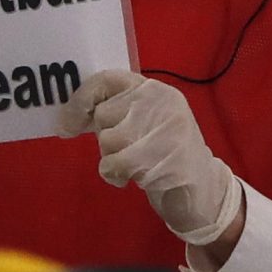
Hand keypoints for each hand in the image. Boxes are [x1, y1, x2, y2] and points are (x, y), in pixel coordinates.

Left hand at [58, 70, 242, 247]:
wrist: (205, 191)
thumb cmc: (165, 155)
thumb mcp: (143, 124)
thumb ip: (115, 113)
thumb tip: (68, 116)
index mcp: (154, 90)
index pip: (107, 79)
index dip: (81, 99)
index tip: (67, 124)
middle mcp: (162, 103)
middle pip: (104, 115)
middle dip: (105, 139)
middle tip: (126, 151)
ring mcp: (167, 129)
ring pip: (108, 139)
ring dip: (112, 159)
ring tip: (133, 166)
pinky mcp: (167, 159)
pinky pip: (116, 163)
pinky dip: (115, 175)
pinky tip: (131, 178)